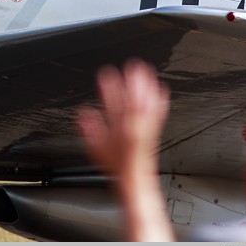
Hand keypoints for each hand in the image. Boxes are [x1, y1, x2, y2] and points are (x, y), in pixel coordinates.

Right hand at [77, 59, 168, 173]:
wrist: (135, 181)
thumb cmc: (118, 168)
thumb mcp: (97, 150)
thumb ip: (90, 130)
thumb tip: (83, 114)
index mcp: (119, 130)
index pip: (113, 105)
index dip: (110, 88)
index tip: (107, 74)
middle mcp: (134, 128)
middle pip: (133, 101)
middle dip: (133, 83)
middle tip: (133, 65)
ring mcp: (144, 129)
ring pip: (147, 104)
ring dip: (147, 87)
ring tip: (147, 71)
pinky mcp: (152, 130)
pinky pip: (158, 114)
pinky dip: (160, 101)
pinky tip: (162, 90)